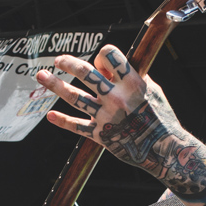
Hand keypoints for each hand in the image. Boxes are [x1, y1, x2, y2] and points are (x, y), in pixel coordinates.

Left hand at [36, 45, 205, 192]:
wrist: (164, 149)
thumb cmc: (160, 117)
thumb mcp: (152, 90)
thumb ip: (132, 75)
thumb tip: (112, 65)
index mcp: (132, 82)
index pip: (108, 55)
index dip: (101, 56)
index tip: (100, 63)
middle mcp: (116, 97)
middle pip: (86, 73)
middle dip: (68, 63)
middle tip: (57, 60)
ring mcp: (106, 116)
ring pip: (74, 96)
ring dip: (54, 85)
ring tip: (41, 76)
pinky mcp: (100, 135)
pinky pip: (76, 126)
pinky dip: (62, 121)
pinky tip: (50, 116)